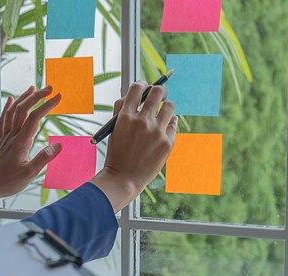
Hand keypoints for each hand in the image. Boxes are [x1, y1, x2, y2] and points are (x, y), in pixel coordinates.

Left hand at [0, 86, 62, 206]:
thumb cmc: (8, 182)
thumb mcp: (29, 174)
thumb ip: (43, 159)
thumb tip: (58, 146)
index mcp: (21, 142)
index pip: (35, 118)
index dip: (47, 105)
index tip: (58, 97)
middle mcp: (12, 135)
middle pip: (24, 109)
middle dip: (37, 96)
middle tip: (50, 88)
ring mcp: (5, 136)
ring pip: (13, 111)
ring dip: (23, 98)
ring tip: (33, 89)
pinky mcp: (0, 140)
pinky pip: (3, 119)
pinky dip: (7, 107)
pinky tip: (11, 99)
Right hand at [91, 82, 177, 210]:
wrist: (124, 178)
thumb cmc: (117, 152)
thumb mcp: (113, 129)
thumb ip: (121, 109)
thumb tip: (135, 93)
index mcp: (125, 117)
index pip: (137, 88)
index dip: (142, 84)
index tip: (144, 88)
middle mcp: (142, 122)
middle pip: (158, 92)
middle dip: (159, 90)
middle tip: (159, 95)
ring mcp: (156, 132)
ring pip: (170, 107)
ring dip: (166, 107)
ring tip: (161, 115)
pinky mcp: (168, 142)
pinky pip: (173, 124)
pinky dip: (168, 124)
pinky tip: (162, 130)